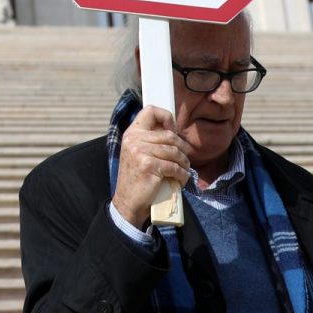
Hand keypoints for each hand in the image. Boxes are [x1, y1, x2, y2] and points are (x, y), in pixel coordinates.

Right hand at [111, 107, 192, 230]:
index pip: (150, 110)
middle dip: (183, 148)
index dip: (166, 118)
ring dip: (184, 163)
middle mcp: (134, 139)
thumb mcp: (137, 153)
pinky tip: (180, 180)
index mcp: (131, 133)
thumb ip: (150, 140)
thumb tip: (174, 132)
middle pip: (170, 135)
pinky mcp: (149, 166)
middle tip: (185, 160)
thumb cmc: (137, 178)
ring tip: (183, 171)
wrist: (127, 202)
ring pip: (175, 152)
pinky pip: (175, 167)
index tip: (173, 131)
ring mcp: (140, 152)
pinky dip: (182, 175)